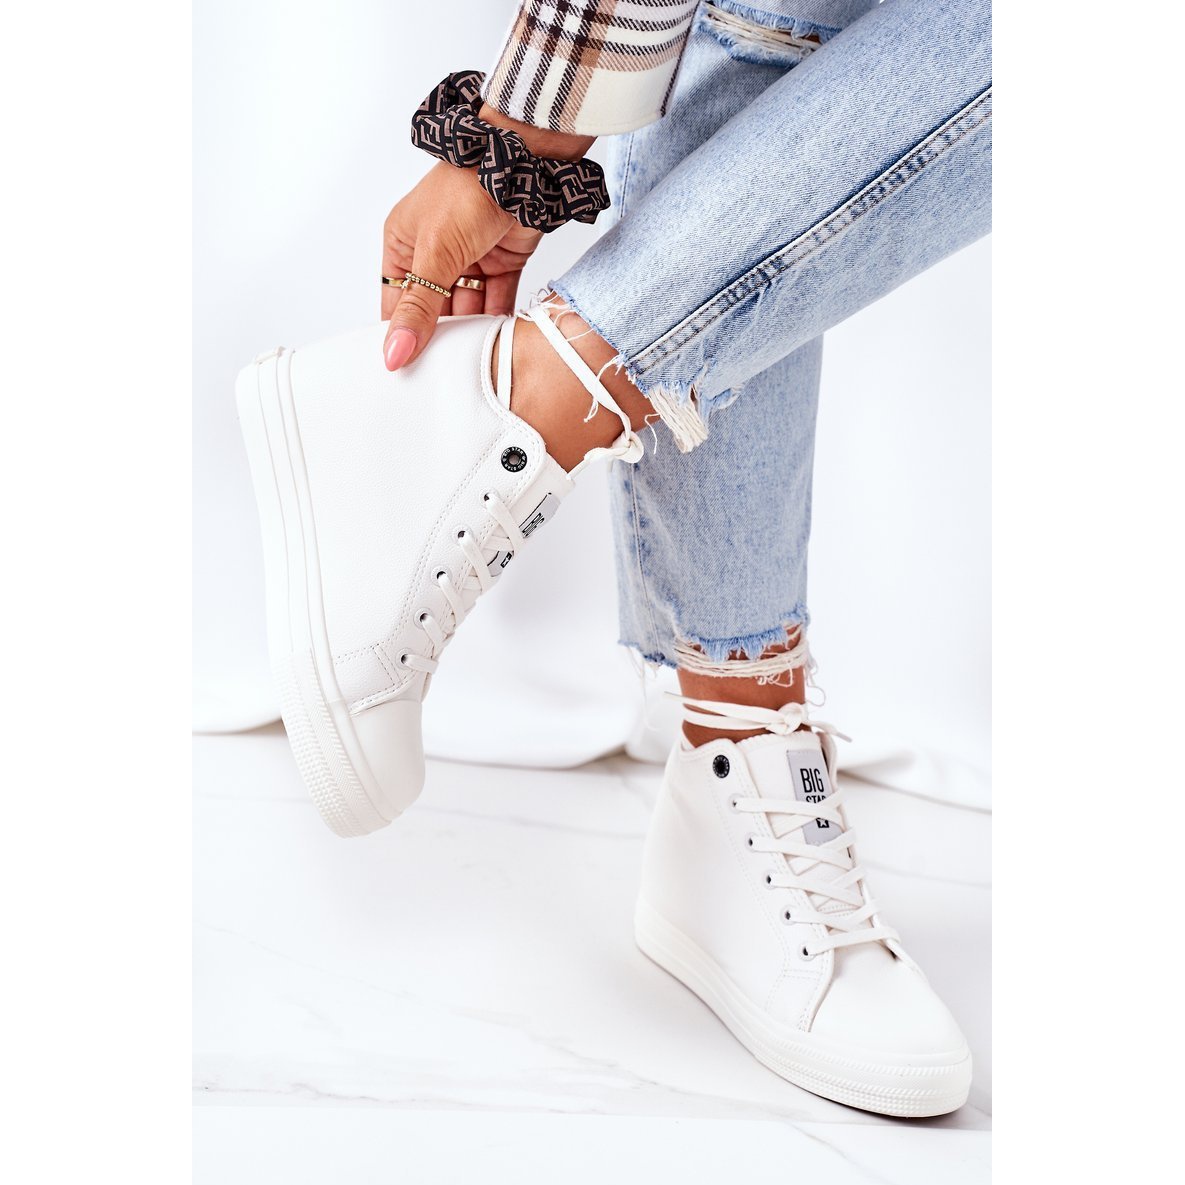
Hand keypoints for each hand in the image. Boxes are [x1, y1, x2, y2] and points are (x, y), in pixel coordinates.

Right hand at [381, 103, 594, 369]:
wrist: (524, 162)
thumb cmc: (467, 189)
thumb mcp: (435, 254)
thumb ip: (418, 308)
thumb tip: (394, 352)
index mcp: (403, 245)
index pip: (395, 303)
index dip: (399, 335)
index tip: (403, 371)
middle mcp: (434, 253)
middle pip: (434, 311)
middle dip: (440, 340)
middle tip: (442, 378)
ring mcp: (469, 258)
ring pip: (467, 309)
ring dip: (471, 333)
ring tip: (472, 365)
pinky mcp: (503, 262)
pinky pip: (497, 301)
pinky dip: (498, 321)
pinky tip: (498, 345)